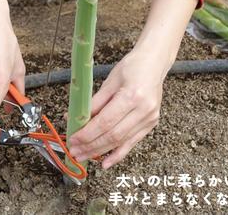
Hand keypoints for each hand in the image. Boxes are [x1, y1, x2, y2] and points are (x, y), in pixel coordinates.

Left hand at [69, 0, 197, 168]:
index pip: (105, 121)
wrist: (154, 64)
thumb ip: (94, 102)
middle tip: (74, 151)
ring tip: (83, 156)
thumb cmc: (132, 67)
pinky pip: (132, 143)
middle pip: (113, 135)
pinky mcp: (151, 124)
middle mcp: (143, 110)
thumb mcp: (110, 81)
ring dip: (100, 151)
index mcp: (132, 96)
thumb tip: (76, 118)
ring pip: (121, 141)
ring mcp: (149, 118)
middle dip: (91, 145)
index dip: (87, 133)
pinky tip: (105, 163)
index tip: (73, 138)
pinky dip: (118, 154)